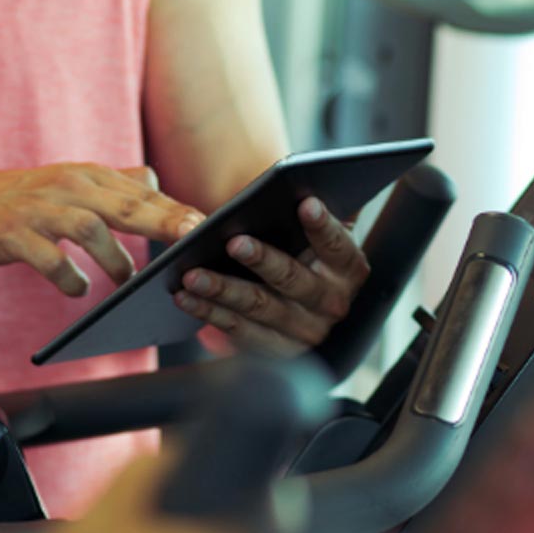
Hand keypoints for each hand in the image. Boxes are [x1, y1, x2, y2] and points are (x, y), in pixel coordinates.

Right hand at [0, 164, 204, 295]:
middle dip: (161, 221)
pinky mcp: (12, 233)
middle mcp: (67, 186)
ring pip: (89, 228)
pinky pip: (48, 257)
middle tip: (189, 239)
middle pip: (124, 203)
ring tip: (127, 281)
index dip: (174, 208)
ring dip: (114, 258)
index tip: (206, 224)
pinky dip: (68, 277)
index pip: (141, 192)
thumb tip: (155, 182)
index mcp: (88, 176)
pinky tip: (78, 289)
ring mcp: (38, 209)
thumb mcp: (70, 184)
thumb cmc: (23, 200)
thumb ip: (114, 184)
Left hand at [173, 198, 369, 355]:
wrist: (297, 299)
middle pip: (294, 280)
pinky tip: (184, 296)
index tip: (305, 202)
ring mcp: (305, 330)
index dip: (323, 225)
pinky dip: (208, 312)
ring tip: (192, 274)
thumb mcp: (311, 230)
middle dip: (263, 260)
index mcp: (348, 268)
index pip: (338, 245)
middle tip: (234, 242)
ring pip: (260, 307)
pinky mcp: (275, 348)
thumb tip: (300, 184)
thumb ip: (311, 210)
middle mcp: (332, 303)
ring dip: (223, 290)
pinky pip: (238, 330)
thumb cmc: (299, 247)